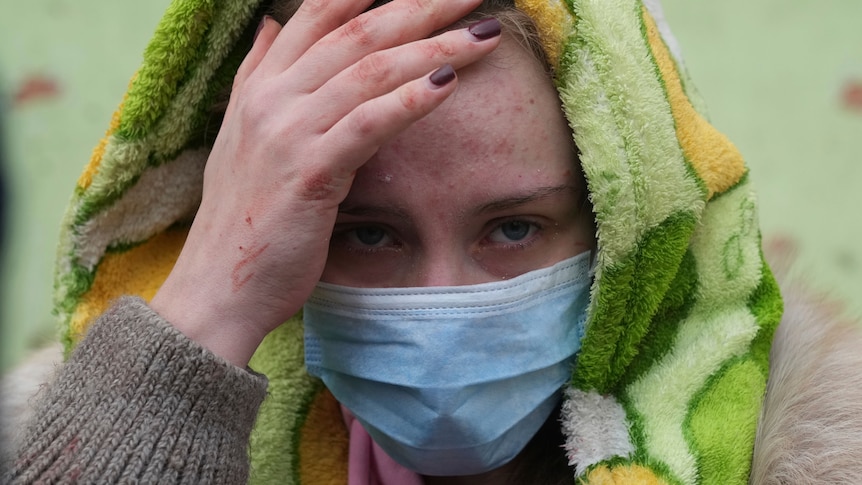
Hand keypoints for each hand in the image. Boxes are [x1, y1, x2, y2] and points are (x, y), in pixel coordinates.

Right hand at [150, 0, 501, 366]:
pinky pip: (367, 124)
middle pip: (356, 33)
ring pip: (369, 72)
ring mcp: (287, 133)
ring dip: (432, 47)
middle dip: (419, 8)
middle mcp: (271, 99)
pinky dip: (410, 100)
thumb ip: (257, 76)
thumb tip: (272, 24)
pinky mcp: (308, 173)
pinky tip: (449, 82)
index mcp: (260, 87)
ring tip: (481, 36)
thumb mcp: (242, 137)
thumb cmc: (244, 220)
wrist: (219, 288)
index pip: (318, 14)